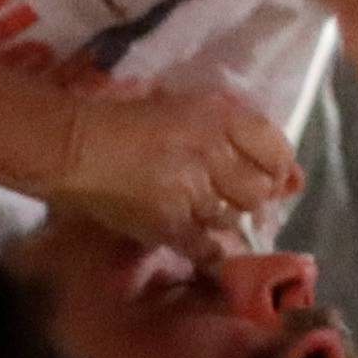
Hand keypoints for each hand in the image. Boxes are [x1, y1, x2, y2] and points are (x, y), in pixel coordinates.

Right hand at [50, 82, 302, 257]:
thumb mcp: (182, 106)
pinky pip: (206, 247)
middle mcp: (212, 152)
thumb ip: (228, 129)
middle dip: (254, 196)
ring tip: (204, 213)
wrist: (75, 148)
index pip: (273, 145)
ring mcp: (192, 191)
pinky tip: (202, 245)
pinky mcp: (169, 223)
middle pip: (258, 187)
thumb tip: (283, 171)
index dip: (279, 167)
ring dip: (226, 221)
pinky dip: (210, 251)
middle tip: (235, 198)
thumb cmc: (124, 121)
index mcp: (217, 115)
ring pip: (232, 217)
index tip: (275, 177)